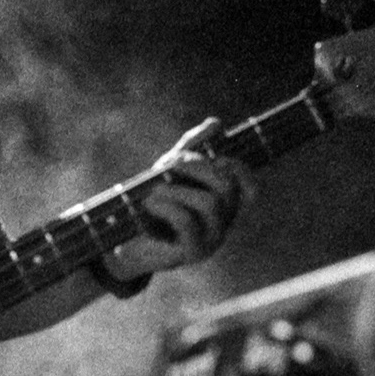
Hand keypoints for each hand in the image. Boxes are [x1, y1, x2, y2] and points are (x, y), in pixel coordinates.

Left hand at [102, 120, 252, 282]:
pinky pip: (187, 221)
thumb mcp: (170, 171)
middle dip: (197, 167)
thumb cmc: (151, 204)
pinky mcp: (193, 253)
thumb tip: (216, 122)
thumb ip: (191, 147)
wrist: (123, 241)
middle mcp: (224, 223)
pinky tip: (149, 204)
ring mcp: (212, 240)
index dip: (238, 168)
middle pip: (227, 186)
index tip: (212, 158)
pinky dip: (166, 205)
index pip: (251, 188)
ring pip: (210, 203)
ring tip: (153, 190)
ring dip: (176, 189)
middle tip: (168, 165)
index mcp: (224, 205)